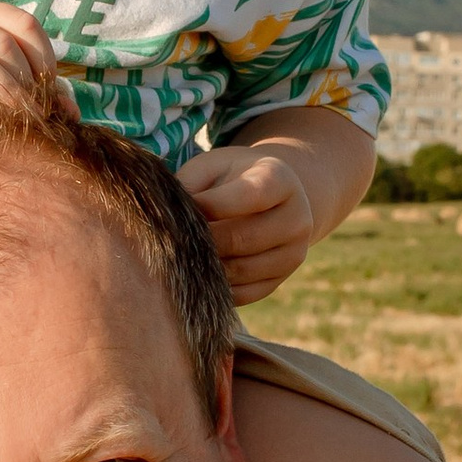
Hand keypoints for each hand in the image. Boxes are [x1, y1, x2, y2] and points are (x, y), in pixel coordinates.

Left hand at [182, 142, 317, 296]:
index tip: (181, 209)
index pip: (247, 197)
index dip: (209, 205)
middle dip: (202, 241)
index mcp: (281, 180)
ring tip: (180, 255)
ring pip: (241, 270)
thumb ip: (190, 185)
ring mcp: (293, 254)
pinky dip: (216, 288)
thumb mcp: (211, 167)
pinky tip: (196, 272)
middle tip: (171, 240)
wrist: (270, 200)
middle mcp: (297, 218)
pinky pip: (243, 293)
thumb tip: (164, 219)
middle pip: (243, 239)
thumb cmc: (229, 179)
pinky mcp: (280, 280)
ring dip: (206, 267)